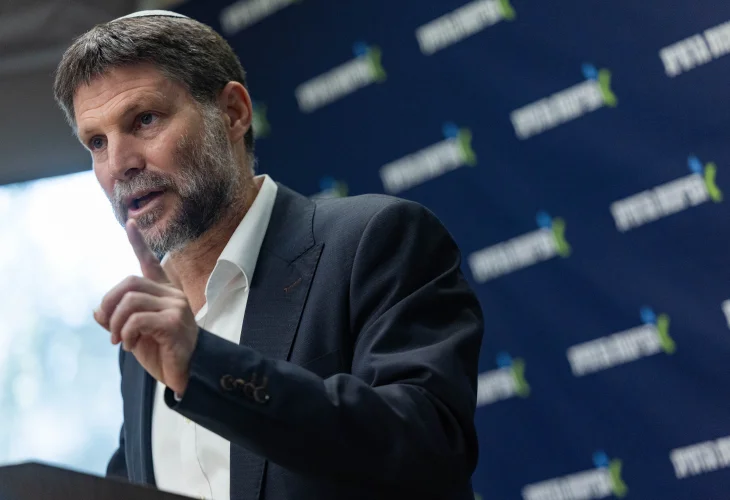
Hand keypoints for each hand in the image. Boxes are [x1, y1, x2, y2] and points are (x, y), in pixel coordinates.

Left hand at [93, 219, 197, 394]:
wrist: (188, 374)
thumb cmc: (163, 354)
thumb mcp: (134, 335)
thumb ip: (118, 320)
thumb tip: (99, 311)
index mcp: (164, 293)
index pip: (151, 262)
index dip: (139, 243)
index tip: (131, 223)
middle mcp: (172, 295)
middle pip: (129, 282)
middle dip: (109, 303)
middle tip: (108, 328)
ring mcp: (175, 306)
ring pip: (130, 301)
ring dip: (115, 323)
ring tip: (118, 340)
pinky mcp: (174, 322)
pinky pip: (137, 319)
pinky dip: (125, 333)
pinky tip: (129, 345)